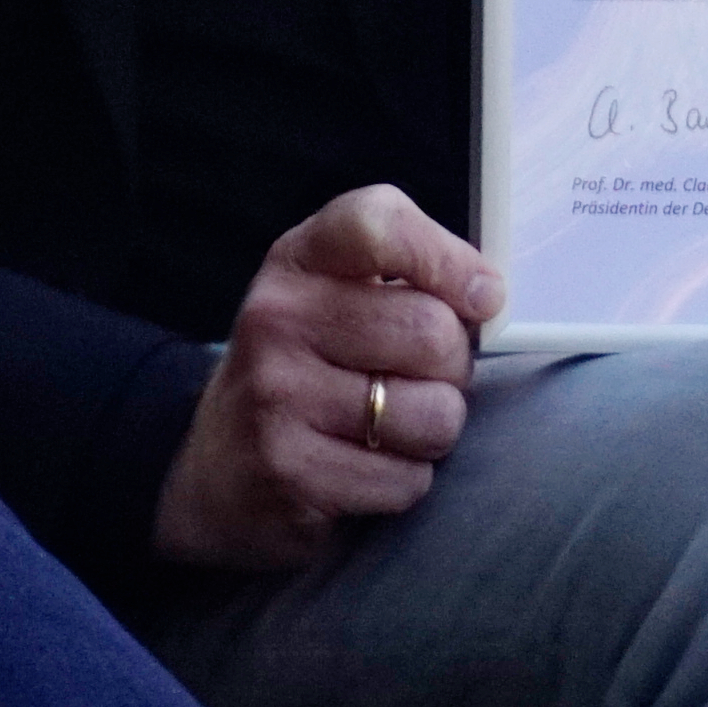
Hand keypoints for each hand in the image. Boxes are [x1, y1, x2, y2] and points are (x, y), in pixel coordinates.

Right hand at [148, 182, 500, 574]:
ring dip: (433, 432)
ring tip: (389, 428)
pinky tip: (363, 468)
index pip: (378, 224)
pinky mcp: (289, 470)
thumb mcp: (336, 297)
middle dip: (452, 369)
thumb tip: (488, 295)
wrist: (218, 466)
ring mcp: (277, 395)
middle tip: (418, 379)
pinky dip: (403, 482)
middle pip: (433, 332)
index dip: (447, 258)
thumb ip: (410, 276)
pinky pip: (407, 480)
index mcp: (297, 261)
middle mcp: (276, 318)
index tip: (479, 296)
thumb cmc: (307, 370)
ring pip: (434, 415)